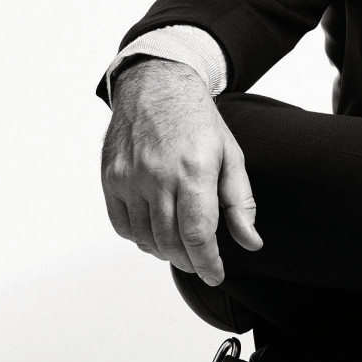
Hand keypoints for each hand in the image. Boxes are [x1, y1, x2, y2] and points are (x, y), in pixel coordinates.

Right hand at [100, 60, 262, 284]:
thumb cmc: (197, 121)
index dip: (207, 262)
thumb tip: (250, 242)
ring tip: (180, 248)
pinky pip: (122, 225)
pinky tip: (155, 232)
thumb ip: (240, 204)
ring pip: (145, 238)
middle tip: (200, 262)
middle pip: (170, 242)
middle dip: (189, 261)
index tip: (215, 274)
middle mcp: (157, 176)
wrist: (156, 86)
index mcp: (193, 171)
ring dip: (165, 252)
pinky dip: (139, 238)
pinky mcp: (111, 178)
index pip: (197, 234)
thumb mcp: (231, 157)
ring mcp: (129, 178)